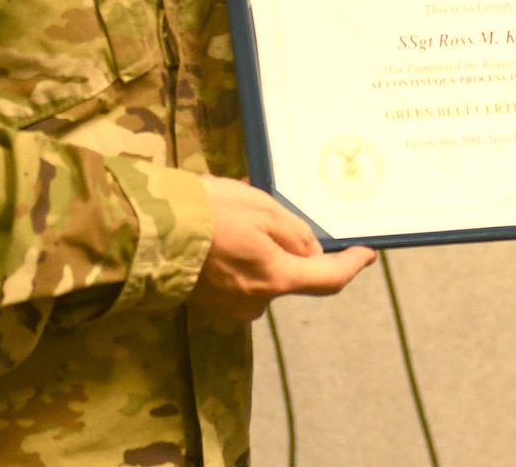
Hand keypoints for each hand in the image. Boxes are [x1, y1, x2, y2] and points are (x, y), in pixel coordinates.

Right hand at [188, 176, 375, 321]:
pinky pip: (237, 276)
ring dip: (259, 246)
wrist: (148, 234)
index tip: (367, 252)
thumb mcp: (263, 209)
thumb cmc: (210, 214)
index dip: (352, 265)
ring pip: (261, 272)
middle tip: (271, 209)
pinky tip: (220, 229)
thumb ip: (295, 233)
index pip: (328, 279)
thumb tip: (311, 250)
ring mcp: (230, 306)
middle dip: (288, 244)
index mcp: (277, 278)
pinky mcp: (208, 302)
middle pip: (290, 273)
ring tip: (236, 211)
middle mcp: (257, 302)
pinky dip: (238, 255)